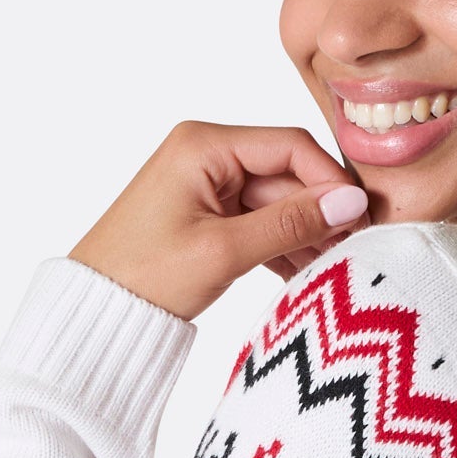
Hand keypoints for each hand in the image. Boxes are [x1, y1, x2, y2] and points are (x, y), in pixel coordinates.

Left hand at [69, 121, 370, 320]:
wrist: (96, 312)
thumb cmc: (142, 275)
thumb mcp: (224, 250)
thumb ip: (291, 224)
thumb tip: (350, 202)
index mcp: (204, 145)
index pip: (290, 147)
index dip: (331, 180)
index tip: (361, 216)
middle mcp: (207, 156)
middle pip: (287, 175)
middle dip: (321, 213)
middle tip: (357, 248)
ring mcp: (208, 187)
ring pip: (277, 203)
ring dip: (306, 234)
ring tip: (335, 267)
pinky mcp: (209, 217)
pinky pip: (259, 223)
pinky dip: (282, 247)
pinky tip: (307, 274)